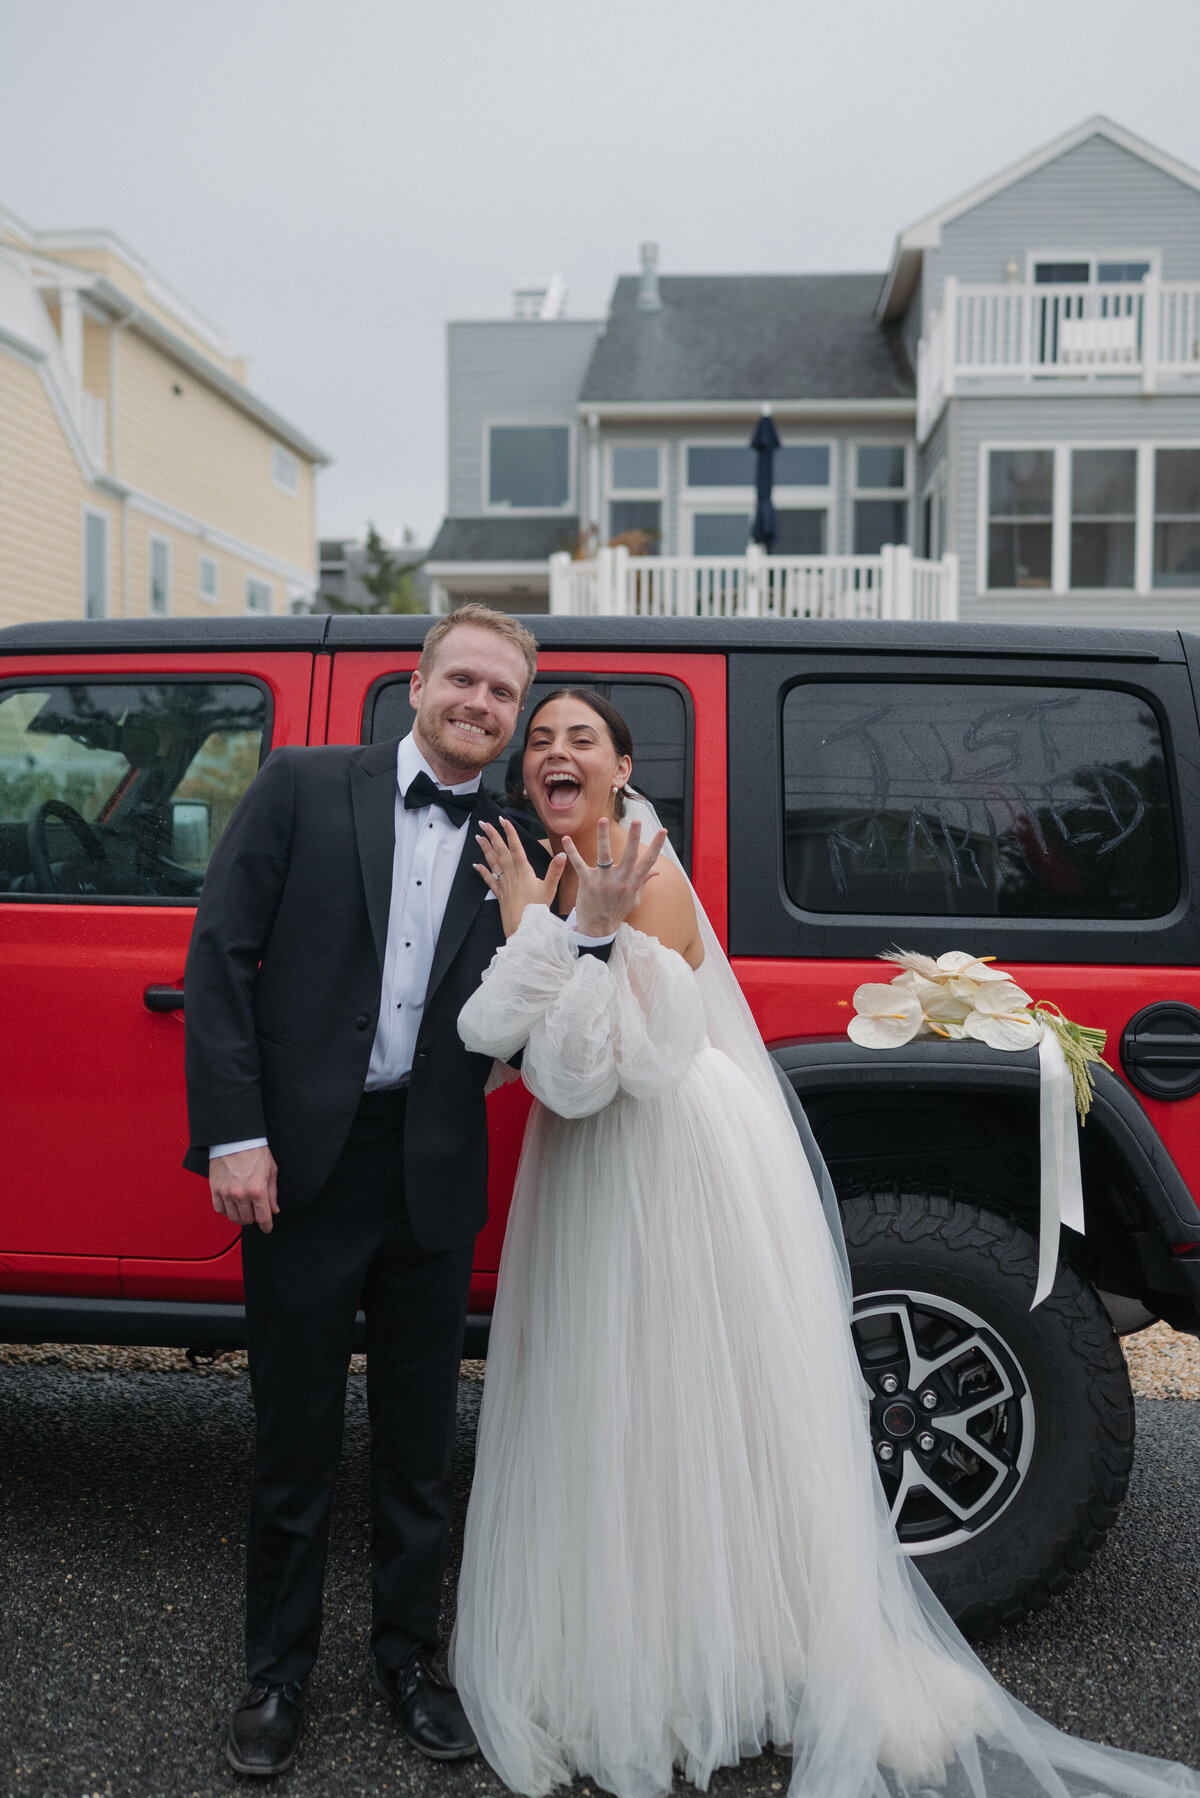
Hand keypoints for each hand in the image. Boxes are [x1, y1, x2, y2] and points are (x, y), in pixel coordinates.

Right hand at [210, 1145, 278, 1233]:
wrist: (235, 1139)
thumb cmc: (254, 1151)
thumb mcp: (271, 1171)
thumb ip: (272, 1193)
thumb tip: (273, 1210)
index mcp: (258, 1190)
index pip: (263, 1218)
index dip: (266, 1226)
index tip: (267, 1228)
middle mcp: (241, 1194)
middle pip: (248, 1219)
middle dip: (254, 1219)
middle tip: (256, 1214)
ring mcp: (226, 1192)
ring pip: (233, 1217)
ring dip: (240, 1217)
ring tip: (244, 1211)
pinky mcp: (215, 1189)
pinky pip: (219, 1209)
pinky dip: (226, 1211)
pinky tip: (231, 1207)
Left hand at [474, 818, 565, 937]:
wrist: (522, 927)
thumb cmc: (537, 909)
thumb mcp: (550, 889)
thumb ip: (555, 871)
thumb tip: (563, 854)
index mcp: (523, 870)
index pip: (515, 847)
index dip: (509, 832)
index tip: (503, 820)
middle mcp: (511, 874)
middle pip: (500, 851)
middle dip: (492, 835)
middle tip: (484, 823)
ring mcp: (503, 883)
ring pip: (493, 862)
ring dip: (485, 849)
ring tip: (479, 837)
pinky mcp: (499, 893)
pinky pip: (489, 879)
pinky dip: (482, 871)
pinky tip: (476, 865)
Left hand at [565, 817, 667, 937]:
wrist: (598, 928)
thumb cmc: (617, 911)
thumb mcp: (634, 898)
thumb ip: (643, 881)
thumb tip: (657, 870)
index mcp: (633, 882)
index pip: (648, 861)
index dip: (657, 846)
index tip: (663, 831)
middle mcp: (620, 881)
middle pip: (630, 856)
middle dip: (634, 838)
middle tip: (637, 821)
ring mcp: (604, 882)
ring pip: (604, 855)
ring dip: (603, 837)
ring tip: (602, 820)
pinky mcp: (587, 883)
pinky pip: (579, 864)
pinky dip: (571, 851)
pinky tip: (566, 839)